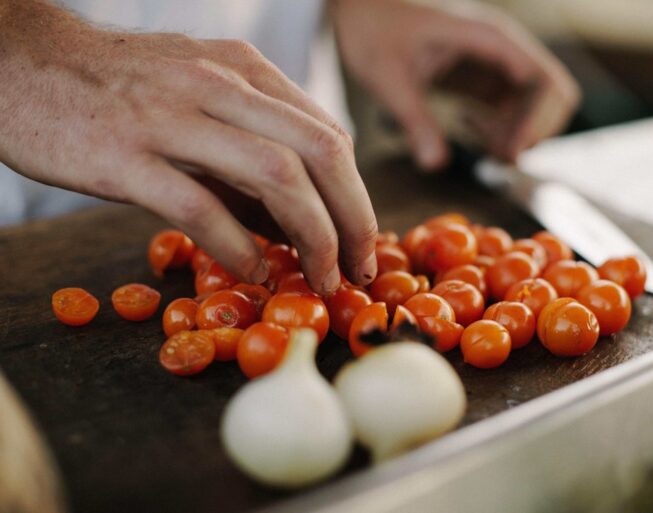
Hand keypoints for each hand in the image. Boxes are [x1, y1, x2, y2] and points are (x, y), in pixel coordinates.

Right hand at [0, 1, 377, 294]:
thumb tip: (296, 220)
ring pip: (275, 175)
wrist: (22, 61)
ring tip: (321, 277)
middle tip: (359, 269)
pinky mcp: (124, 156)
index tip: (363, 241)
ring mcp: (172, 117)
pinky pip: (200, 205)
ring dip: (312, 235)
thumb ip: (251, 145)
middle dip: (354, 218)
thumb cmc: (118, 88)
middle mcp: (219, 85)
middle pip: (319, 152)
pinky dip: (237, 245)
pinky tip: (253, 270)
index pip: (327, 135)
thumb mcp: (199, 95)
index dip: (357, 195)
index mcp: (244, 71)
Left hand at [332, 0, 580, 168]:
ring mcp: (493, 60)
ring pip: (533, 103)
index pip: (542, 80)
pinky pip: (509, 105)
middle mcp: (500, 47)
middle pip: (551, 92)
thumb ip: (414, 120)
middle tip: (499, 157)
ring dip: (518, 132)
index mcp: (487, 37)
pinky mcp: (480, 74)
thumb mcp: (389, 76)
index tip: (509, 151)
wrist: (358, 8)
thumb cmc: (371, 27)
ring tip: (484, 149)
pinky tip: (469, 128)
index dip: (535, 121)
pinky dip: (501, 126)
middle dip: (534, 130)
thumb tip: (435, 165)